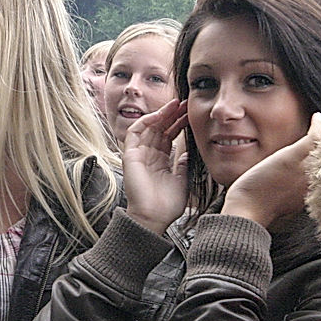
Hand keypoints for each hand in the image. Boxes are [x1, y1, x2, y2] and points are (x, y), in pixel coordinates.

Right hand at [122, 98, 188, 233]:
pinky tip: (159, 115)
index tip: (191, 114)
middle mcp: (149, 155)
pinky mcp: (130, 155)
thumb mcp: (182, 180)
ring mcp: (139, 154)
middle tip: (185, 102)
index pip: (169, 136)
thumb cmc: (167, 205)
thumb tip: (188, 152)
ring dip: (161, 114)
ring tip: (175, 104)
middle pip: (160, 128)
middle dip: (172, 115)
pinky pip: (135, 132)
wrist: (154, 217)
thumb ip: (183, 165)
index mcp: (161, 161)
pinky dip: (146, 121)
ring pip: (149, 127)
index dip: (179, 123)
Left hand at [222, 111, 320, 226]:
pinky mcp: (295, 156)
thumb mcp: (290, 199)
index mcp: (317, 189)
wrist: (250, 206)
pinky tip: (318, 116)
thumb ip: (300, 188)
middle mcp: (318, 179)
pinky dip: (319, 124)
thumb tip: (299, 178)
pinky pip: (316, 136)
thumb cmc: (263, 205)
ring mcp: (308, 167)